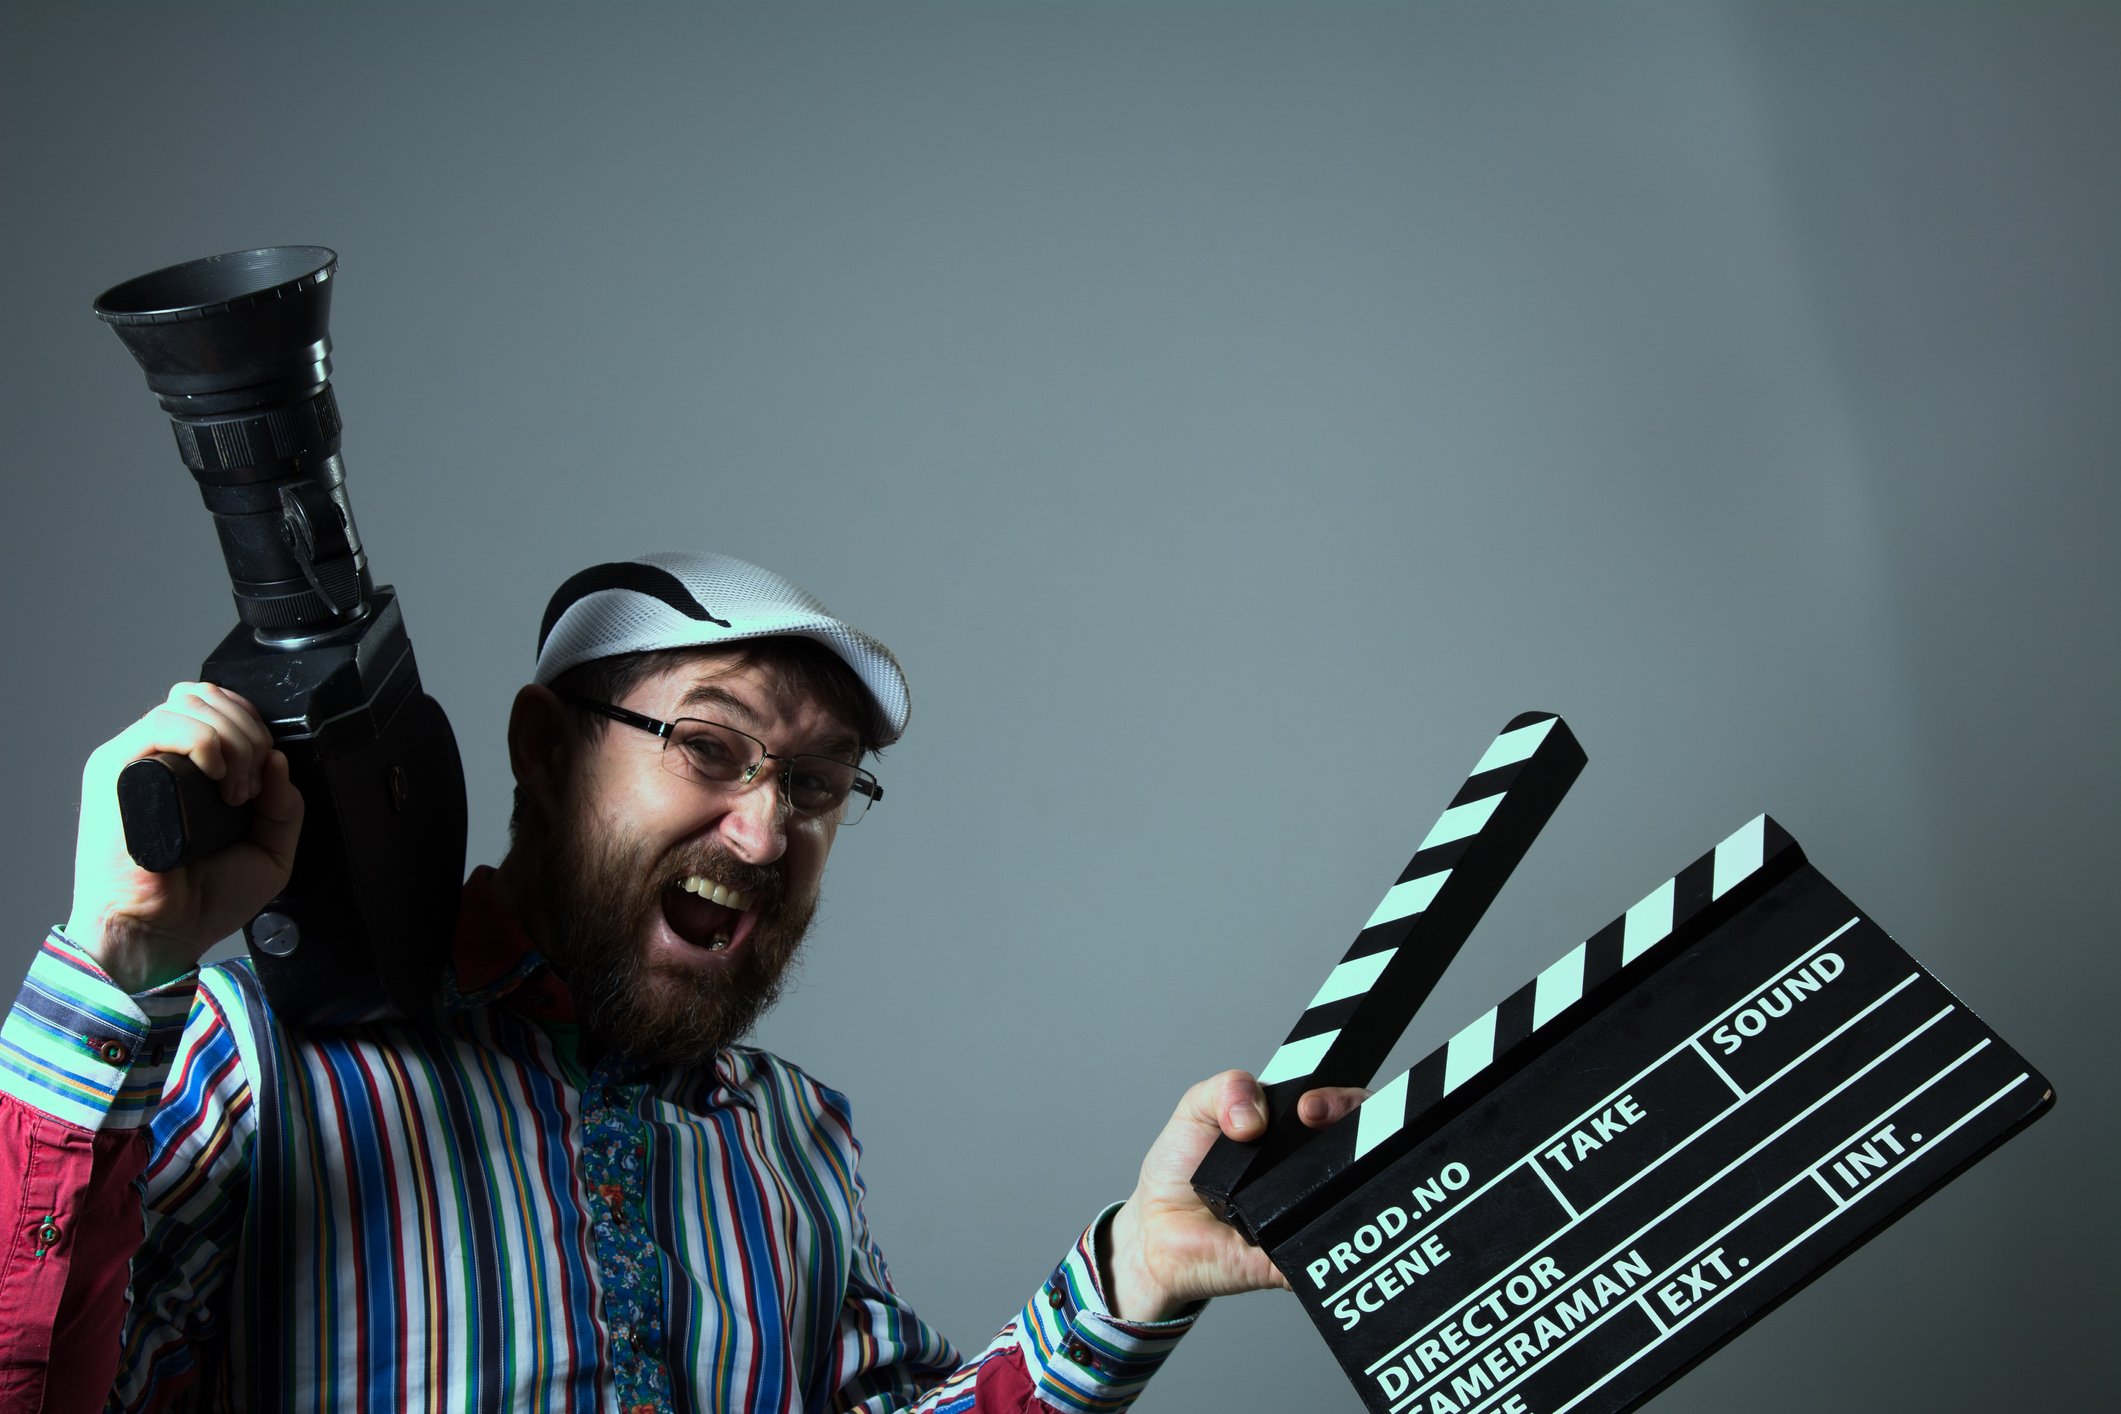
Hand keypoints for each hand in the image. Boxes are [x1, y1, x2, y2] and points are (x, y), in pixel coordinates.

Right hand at [64, 682, 302, 992]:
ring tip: (235, 794)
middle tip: (251, 790)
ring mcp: (134, 759)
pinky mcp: (114, 769)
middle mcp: (158, 756)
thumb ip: (284, 806)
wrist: (160, 934)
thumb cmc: (201, 899)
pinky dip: (205, 742)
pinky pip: (163, 724)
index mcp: (188, 768)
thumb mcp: (268, 850)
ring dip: (232, 741)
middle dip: (251, 733)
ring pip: (190, 703)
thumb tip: (278, 761)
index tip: (266, 772)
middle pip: (210, 696)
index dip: (254, 724)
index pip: (220, 706)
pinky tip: (218, 780)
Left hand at [1103, 1071, 1366, 1321]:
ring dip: (1347, 1175)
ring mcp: (1309, 1211)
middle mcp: (1312, 1169)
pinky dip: (1322, 1234)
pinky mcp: (1298, 1255)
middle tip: (1313, 1118)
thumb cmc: (1181, 1169)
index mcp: (1294, 1130)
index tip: (1308, 1106)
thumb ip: (1226, 1088)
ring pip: (1358, 1192)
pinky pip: (1324, 1247)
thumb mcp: (1196, 1108)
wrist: (1155, 1233)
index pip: (1344, 1106)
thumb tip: (1255, 1115)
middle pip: (1366, 1142)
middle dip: (1356, 1121)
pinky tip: (1303, 1220)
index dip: (1342, 1100)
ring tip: (1308, 1171)